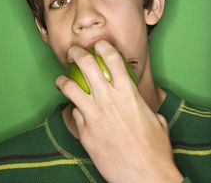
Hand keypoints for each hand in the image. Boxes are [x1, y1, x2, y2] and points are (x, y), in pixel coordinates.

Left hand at [56, 40, 182, 182]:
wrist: (145, 176)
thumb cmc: (155, 148)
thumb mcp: (155, 118)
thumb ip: (140, 104)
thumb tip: (134, 99)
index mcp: (128, 92)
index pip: (112, 58)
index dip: (103, 46)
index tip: (98, 45)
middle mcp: (109, 99)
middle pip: (87, 65)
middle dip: (76, 53)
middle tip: (73, 52)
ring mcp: (94, 115)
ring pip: (71, 87)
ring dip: (63, 79)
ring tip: (61, 79)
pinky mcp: (85, 132)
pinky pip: (74, 113)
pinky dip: (74, 109)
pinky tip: (75, 111)